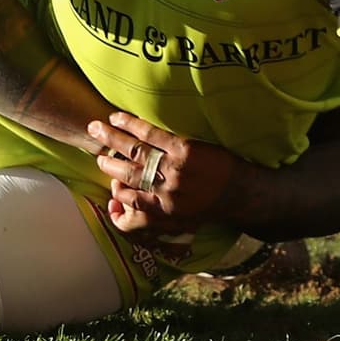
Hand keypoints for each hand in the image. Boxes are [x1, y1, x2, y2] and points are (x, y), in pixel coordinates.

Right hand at [87, 111, 231, 233]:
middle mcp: (163, 191)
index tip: (111, 188)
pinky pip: (149, 135)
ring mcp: (171, 169)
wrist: (243, 193)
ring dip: (111, 139)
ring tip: (95, 129)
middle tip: (97, 155)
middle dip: (109, 165)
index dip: (116, 197)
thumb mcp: (184, 222)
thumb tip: (129, 207)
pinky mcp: (182, 150)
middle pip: (127, 175)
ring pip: (132, 152)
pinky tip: (117, 118)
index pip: (130, 204)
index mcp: (163, 211)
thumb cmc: (213, 207)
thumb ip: (156, 216)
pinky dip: (130, 125)